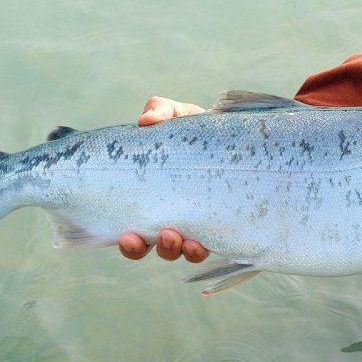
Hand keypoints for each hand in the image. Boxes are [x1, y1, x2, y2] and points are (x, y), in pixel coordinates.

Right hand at [118, 96, 209, 261]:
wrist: (232, 133)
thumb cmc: (195, 128)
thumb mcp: (175, 115)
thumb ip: (159, 111)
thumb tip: (145, 120)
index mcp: (153, 200)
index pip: (135, 231)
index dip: (130, 242)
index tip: (128, 236)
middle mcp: (172, 217)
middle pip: (159, 247)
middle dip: (160, 248)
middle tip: (165, 236)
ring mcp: (198, 221)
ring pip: (184, 250)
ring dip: (182, 250)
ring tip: (185, 241)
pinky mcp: (222, 220)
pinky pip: (213, 243)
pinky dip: (205, 246)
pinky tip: (204, 242)